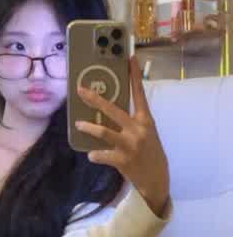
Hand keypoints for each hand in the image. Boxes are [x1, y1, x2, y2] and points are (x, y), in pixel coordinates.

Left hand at [75, 55, 169, 215]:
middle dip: (95, 99)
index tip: (129, 58)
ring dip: (89, 127)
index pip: (139, 93)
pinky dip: (94, 154)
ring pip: (104, 132)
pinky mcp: (123, 160)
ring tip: (78, 124)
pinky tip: (91, 154)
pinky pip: (102, 155)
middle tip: (80, 90)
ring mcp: (130, 145)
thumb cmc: (149, 152)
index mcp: (146, 120)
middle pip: (113, 109)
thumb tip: (108, 109)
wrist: (157, 179)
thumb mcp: (146, 133)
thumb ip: (131, 121)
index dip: (134, 75)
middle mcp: (138, 129)